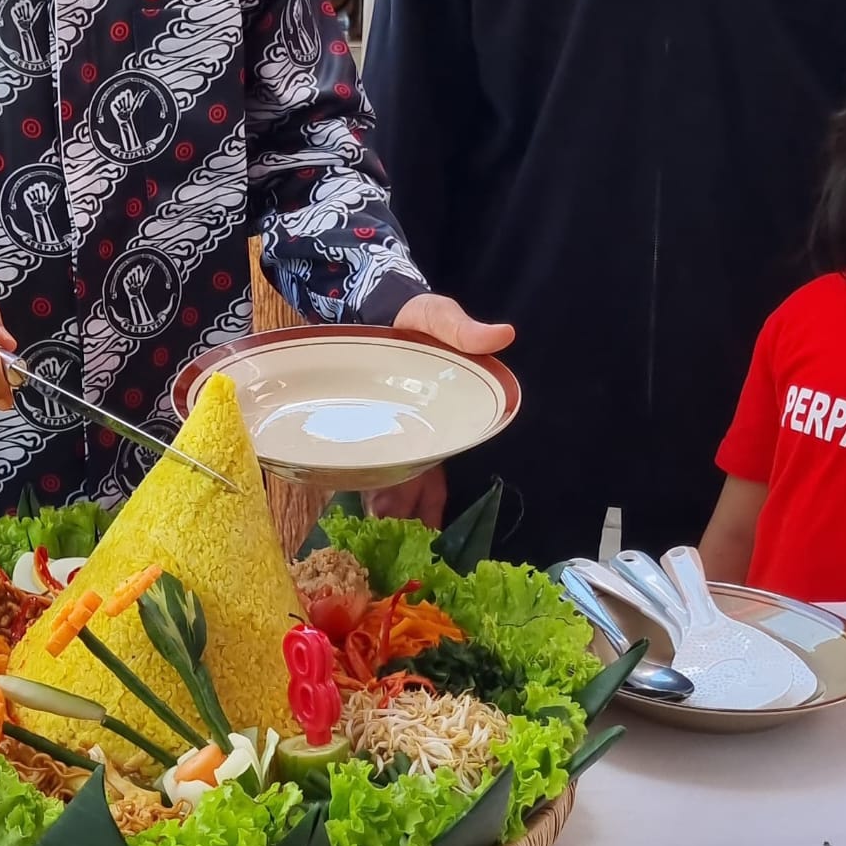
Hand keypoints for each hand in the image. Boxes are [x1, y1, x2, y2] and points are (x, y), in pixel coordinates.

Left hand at [370, 296, 513, 524]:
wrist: (382, 303)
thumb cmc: (418, 318)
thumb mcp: (440, 318)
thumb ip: (464, 331)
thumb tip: (503, 335)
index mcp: (438, 419)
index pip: (436, 470)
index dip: (429, 501)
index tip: (424, 531)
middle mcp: (413, 431)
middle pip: (407, 484)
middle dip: (399, 514)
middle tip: (384, 543)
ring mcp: (386, 427)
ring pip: (383, 478)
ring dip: (376, 505)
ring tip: (365, 535)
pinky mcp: (360, 420)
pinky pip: (360, 458)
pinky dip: (354, 481)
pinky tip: (343, 500)